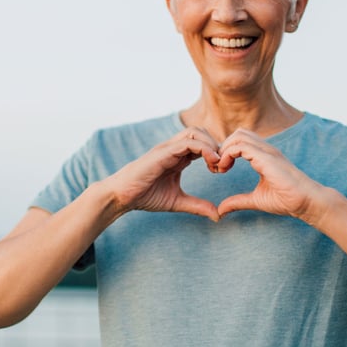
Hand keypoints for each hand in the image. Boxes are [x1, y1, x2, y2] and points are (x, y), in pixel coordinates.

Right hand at [105, 127, 220, 220]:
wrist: (122, 196)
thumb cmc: (145, 196)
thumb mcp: (178, 201)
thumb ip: (197, 206)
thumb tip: (218, 215)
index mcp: (179, 156)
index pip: (203, 143)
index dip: (217, 153)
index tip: (223, 170)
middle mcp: (174, 148)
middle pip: (202, 132)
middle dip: (217, 145)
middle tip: (223, 165)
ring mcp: (168, 148)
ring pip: (196, 131)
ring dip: (211, 144)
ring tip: (217, 163)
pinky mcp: (163, 151)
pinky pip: (188, 142)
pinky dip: (204, 148)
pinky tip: (211, 163)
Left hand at [215, 129, 323, 220]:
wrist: (305, 201)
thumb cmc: (286, 200)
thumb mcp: (256, 200)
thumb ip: (238, 202)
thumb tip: (221, 210)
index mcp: (263, 156)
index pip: (240, 142)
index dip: (226, 152)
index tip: (219, 169)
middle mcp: (265, 150)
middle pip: (238, 134)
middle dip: (223, 147)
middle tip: (217, 167)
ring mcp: (267, 151)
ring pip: (238, 135)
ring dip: (224, 149)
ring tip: (220, 167)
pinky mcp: (266, 157)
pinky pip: (241, 146)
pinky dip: (227, 154)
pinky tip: (225, 168)